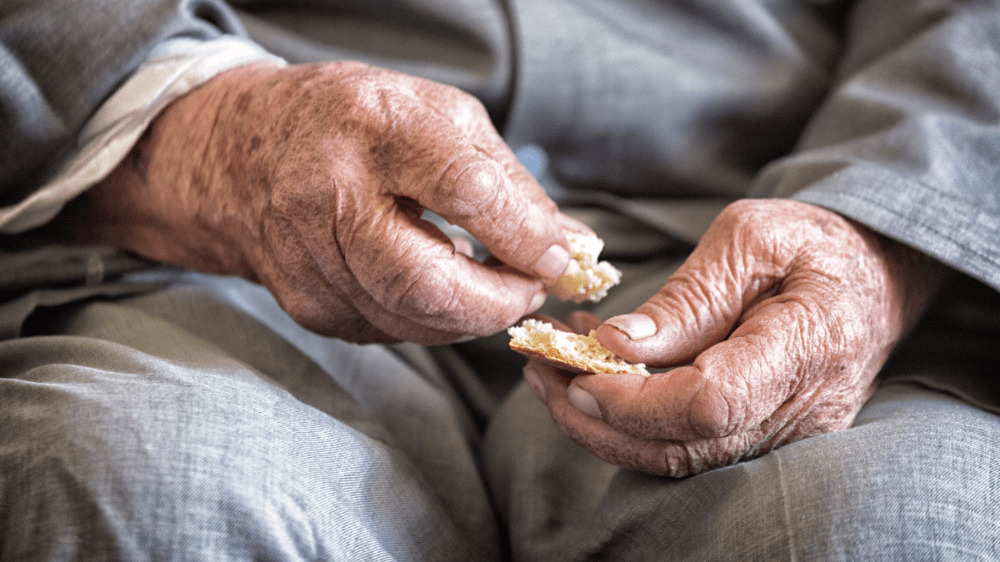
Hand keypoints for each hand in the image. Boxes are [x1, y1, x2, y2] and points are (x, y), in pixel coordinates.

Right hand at [58, 62, 571, 343]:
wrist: (243, 156)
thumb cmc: (354, 124)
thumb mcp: (435, 116)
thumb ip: (506, 182)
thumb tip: (567, 245)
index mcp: (374, 127)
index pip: (465, 192)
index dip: (523, 236)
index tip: (556, 255)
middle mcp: (330, 196)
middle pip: (430, 285)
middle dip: (499, 303)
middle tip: (531, 290)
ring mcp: (310, 261)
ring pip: (415, 322)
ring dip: (472, 315)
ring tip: (494, 285)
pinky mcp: (309, 306)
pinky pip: (392, 331)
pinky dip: (432, 319)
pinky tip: (438, 285)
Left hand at [523, 199, 941, 475]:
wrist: (870, 274)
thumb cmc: (814, 243)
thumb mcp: (750, 238)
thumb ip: (688, 297)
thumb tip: (617, 345)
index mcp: (808, 344)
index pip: (710, 404)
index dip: (635, 399)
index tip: (578, 368)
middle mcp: (802, 408)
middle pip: (682, 448)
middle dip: (595, 418)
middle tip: (539, 370)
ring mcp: (785, 433)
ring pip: (677, 458)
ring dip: (601, 424)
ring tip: (551, 373)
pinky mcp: (761, 435)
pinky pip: (686, 447)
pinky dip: (629, 421)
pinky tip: (593, 379)